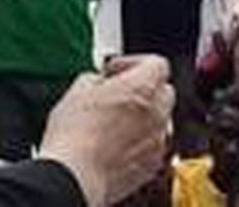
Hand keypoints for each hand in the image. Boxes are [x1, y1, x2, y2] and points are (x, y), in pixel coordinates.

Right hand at [40, 56, 173, 206]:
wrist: (75, 176)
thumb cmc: (75, 137)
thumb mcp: (76, 92)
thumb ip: (94, 79)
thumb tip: (95, 82)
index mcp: (142, 87)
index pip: (157, 64)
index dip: (135, 63)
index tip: (118, 71)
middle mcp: (156, 113)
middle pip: (163, 91)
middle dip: (143, 90)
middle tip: (119, 94)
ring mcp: (157, 140)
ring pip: (159, 120)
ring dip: (143, 117)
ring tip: (115, 122)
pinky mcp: (151, 165)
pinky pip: (153, 146)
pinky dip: (140, 142)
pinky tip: (116, 145)